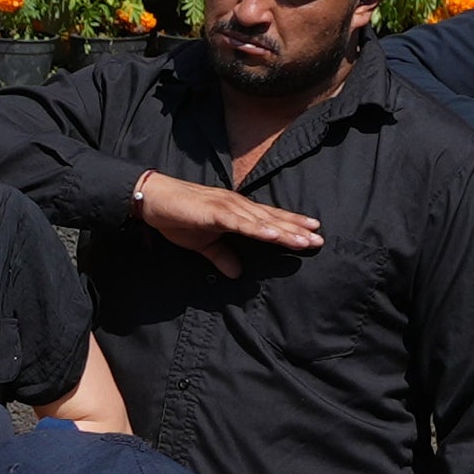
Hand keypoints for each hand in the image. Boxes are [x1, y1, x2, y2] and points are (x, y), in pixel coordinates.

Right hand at [136, 172, 328, 277]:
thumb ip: (222, 256)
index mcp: (236, 213)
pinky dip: (259, 229)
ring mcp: (228, 208)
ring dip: (284, 231)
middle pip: (272, 220)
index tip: (311, 235)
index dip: (290, 227)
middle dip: (296, 230)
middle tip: (319, 240)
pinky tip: (275, 235)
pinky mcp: (216, 213)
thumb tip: (237, 273)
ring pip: (262, 222)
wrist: (154, 200)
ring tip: (305, 240)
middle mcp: (238, 207)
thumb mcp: (202, 243)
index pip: (269, 221)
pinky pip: (242, 223)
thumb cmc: (177, 217)